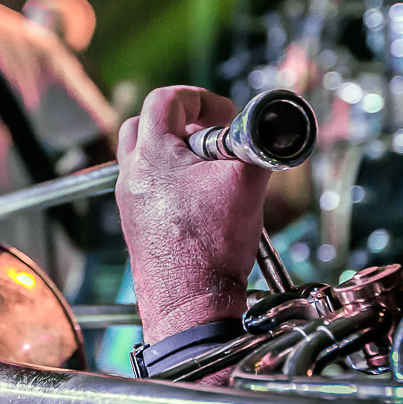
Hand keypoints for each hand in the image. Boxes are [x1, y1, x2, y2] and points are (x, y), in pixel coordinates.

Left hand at [115, 86, 269, 344]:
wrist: (190, 305)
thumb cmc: (211, 248)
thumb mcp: (246, 184)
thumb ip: (259, 144)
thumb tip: (273, 128)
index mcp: (152, 154)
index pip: (166, 100)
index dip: (201, 98)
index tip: (225, 114)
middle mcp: (132, 175)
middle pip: (145, 123)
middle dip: (181, 120)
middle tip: (210, 133)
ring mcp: (128, 202)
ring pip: (143, 157)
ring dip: (173, 151)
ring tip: (207, 169)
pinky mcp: (134, 226)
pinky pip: (146, 188)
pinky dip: (170, 182)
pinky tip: (199, 202)